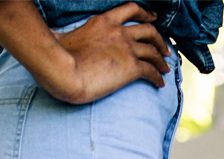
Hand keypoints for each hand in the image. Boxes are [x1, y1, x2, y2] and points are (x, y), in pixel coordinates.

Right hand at [52, 4, 171, 103]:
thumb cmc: (57, 57)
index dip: (145, 14)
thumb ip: (69, 37)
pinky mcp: (131, 68)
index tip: (152, 19)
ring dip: (162, 58)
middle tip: (165, 48)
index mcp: (104, 21)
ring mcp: (126, 49)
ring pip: (153, 50)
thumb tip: (60, 41)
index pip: (131, 10)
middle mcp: (119, 31)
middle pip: (148, 30)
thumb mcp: (65, 37)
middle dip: (159, 39)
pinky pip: (151, 71)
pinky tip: (160, 84)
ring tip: (166, 67)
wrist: (63, 70)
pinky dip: (158, 76)